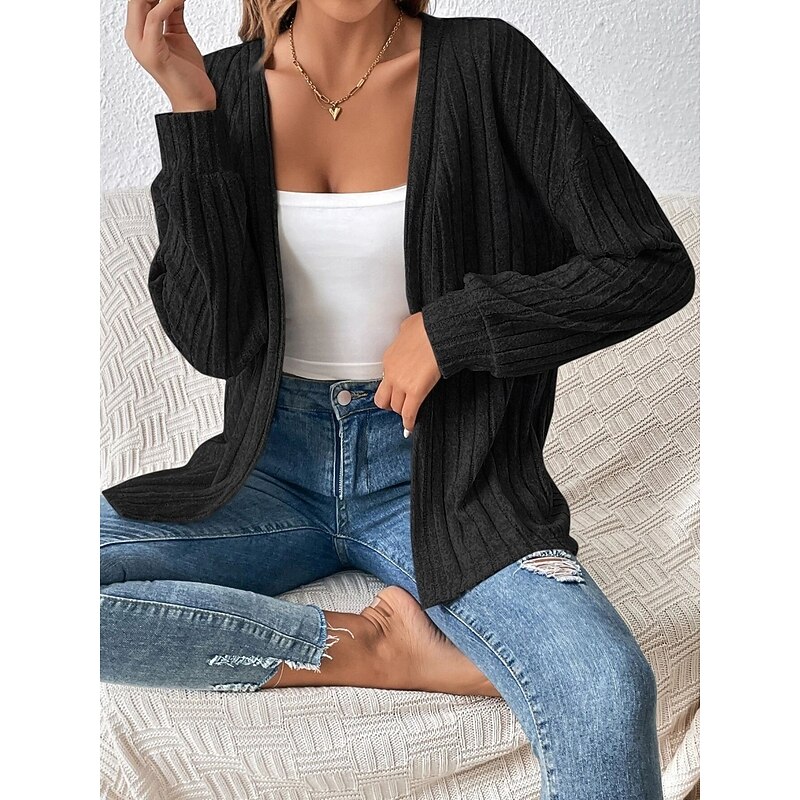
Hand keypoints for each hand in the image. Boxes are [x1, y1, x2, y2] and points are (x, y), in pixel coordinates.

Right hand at [125, 0, 216, 111]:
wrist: (195, 100)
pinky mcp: (152, 52)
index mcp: (138, 32)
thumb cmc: (188, 72)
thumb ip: (172, 13)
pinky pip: (154, 18)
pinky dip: (167, 4)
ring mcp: (140, 45)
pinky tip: (179, 1)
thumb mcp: (179, 34)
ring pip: (140, 2)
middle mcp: (135, 37)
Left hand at [373, 312, 441, 433]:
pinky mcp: (415, 391)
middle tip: (397, 406)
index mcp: (389, 359)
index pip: (385, 380)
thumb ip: (405, 335)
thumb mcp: (408, 327)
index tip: (396, 391)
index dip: (392, 387)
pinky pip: (409, 413)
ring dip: (402, 411)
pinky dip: (409, 422)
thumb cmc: (427, 327)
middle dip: (390, 404)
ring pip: (396, 407)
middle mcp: (391, 373)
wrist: (437, 332)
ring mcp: (402, 384)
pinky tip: (410, 426)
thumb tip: (409, 333)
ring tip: (408, 414)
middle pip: (383, 398)